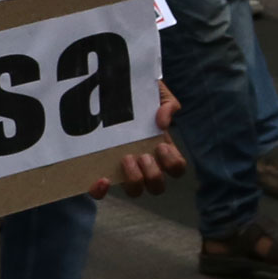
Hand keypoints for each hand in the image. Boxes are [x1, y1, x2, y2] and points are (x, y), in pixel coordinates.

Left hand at [90, 83, 184, 198]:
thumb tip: (162, 122)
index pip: (176, 169)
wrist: (111, 86)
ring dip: (134, 180)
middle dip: (153, 174)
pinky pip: (101, 192)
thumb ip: (168, 104)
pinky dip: (102, 192)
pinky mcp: (101, 168)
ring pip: (135, 191)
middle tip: (143, 155)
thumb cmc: (139, 94)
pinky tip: (102, 179)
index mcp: (161, 149)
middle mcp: (145, 163)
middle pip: (157, 187)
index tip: (160, 145)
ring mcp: (123, 167)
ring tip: (126, 158)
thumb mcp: (158, 94)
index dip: (173, 164)